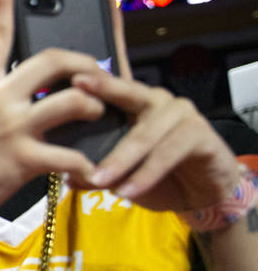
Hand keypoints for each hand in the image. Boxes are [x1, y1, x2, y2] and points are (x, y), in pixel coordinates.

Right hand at [0, 0, 107, 230]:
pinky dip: (86, 165)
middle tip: (97, 73)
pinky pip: (72, 155)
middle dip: (84, 62)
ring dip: (95, 107)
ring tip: (97, 116)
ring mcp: (10, 129)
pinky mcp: (23, 159)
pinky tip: (88, 171)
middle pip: (52, 60)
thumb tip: (8, 90)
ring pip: (74, 101)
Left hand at [68, 72, 237, 212]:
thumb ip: (96, 174)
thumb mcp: (121, 178)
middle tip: (76, 94)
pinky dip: (146, 174)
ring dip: (121, 160)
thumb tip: (67, 176)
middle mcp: (158, 101)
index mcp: (136, 103)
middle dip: (103, 94)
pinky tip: (128, 192)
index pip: (112, 87)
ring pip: (145, 134)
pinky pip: (168, 153)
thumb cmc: (158, 178)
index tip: (68, 75)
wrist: (203, 195)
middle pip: (129, 94)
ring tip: (98, 179)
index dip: (93, 79)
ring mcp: (182, 114)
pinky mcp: (201, 134)